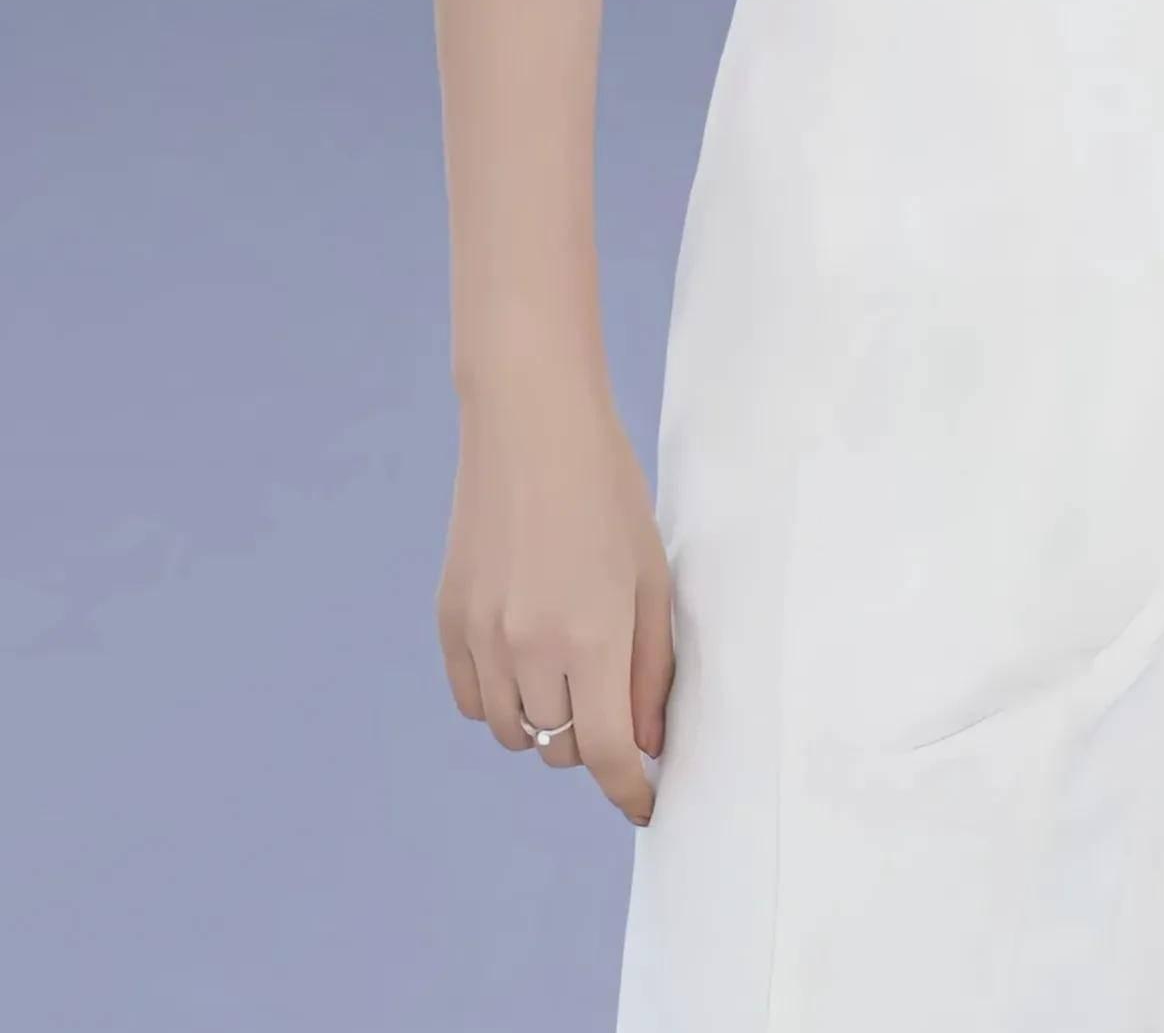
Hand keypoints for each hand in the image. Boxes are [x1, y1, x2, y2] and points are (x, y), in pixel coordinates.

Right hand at [437, 378, 674, 827]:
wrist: (530, 422)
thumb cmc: (605, 490)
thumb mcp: (651, 576)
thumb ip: (650, 667)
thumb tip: (644, 745)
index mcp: (590, 635)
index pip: (607, 752)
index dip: (628, 791)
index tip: (643, 805)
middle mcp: (529, 646)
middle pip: (560, 747)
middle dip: (593, 738)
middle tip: (611, 696)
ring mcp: (481, 635)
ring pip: (512, 732)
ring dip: (545, 721)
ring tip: (567, 668)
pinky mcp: (448, 619)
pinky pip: (472, 700)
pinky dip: (499, 699)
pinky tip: (522, 659)